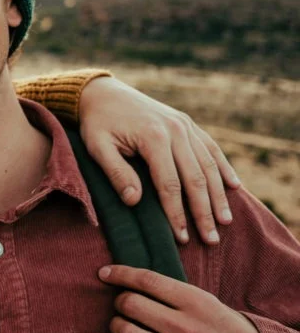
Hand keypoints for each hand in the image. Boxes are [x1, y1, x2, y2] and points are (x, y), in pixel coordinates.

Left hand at [79, 77, 239, 243]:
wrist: (103, 92)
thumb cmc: (97, 123)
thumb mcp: (97, 147)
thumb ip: (116, 173)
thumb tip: (134, 201)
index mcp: (153, 137)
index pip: (170, 184)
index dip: (176, 213)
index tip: (182, 238)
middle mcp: (175, 129)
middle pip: (196, 177)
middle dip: (204, 211)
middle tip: (211, 239)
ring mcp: (184, 124)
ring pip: (209, 164)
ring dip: (219, 195)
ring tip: (225, 221)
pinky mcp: (187, 122)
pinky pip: (211, 147)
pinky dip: (224, 167)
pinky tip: (234, 186)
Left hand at [99, 264, 268, 332]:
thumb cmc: (226, 332)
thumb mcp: (206, 303)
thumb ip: (173, 293)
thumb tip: (132, 281)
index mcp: (193, 301)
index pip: (145, 279)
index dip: (119, 273)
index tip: (104, 273)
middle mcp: (184, 327)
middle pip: (129, 304)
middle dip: (120, 302)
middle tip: (124, 307)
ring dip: (119, 328)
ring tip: (127, 329)